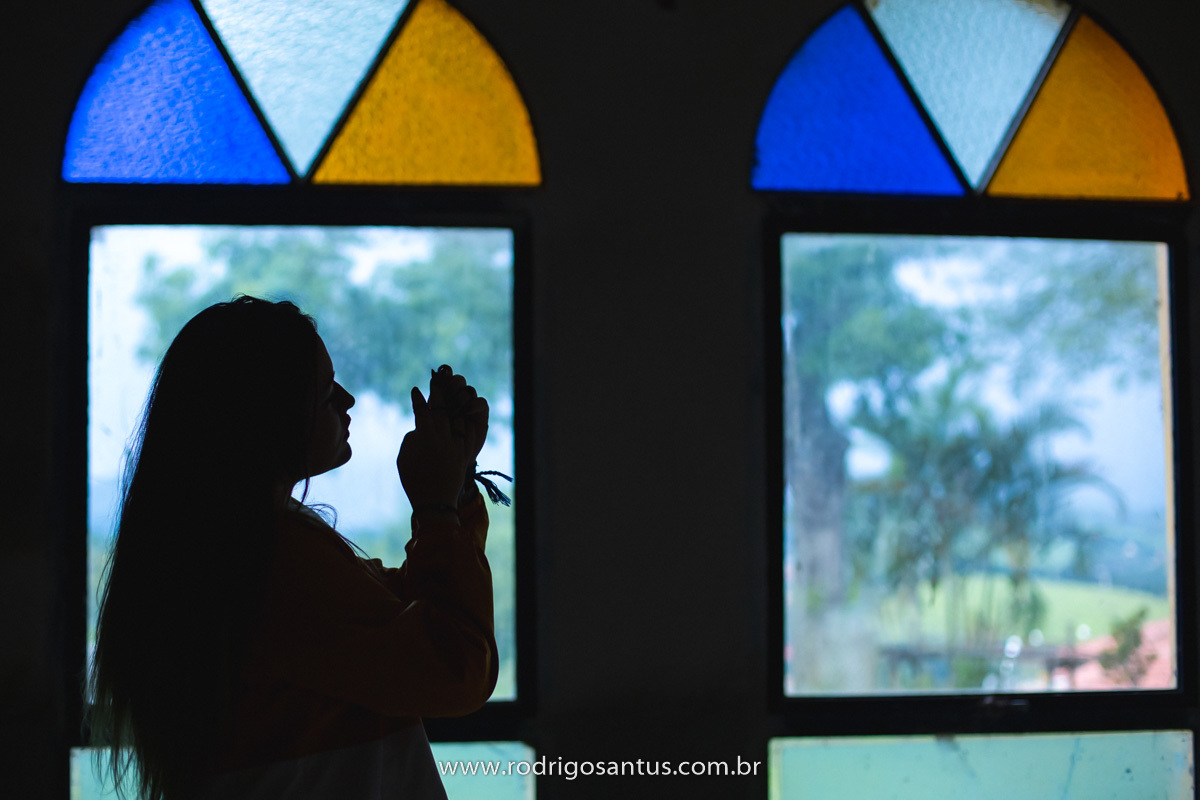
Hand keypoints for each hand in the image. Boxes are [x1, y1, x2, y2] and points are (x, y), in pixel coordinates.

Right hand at [396, 366, 488, 510]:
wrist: (435, 503)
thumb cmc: (414, 481)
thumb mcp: (404, 457)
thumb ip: (412, 438)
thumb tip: (420, 426)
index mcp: (425, 438)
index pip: (422, 410)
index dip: (418, 399)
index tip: (415, 390)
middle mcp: (443, 438)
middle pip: (442, 408)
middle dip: (439, 391)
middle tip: (438, 379)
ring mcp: (457, 445)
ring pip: (460, 415)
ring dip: (457, 402)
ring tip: (455, 391)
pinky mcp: (467, 452)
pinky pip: (471, 431)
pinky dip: (469, 420)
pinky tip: (466, 412)